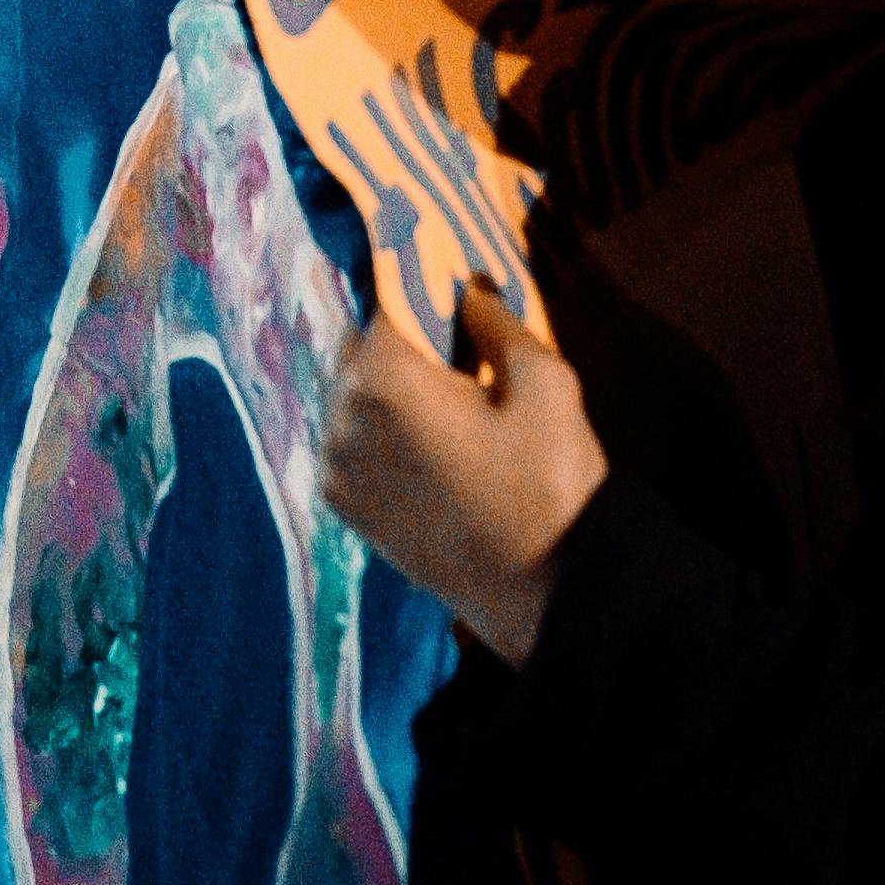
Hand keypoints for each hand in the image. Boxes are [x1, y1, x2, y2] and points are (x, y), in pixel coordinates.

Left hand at [316, 287, 606, 663]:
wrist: (547, 597)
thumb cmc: (549, 484)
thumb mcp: (546, 385)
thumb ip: (497, 323)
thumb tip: (468, 289)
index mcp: (382, 378)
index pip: (388, 300)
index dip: (421, 288)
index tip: (448, 287)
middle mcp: (340, 417)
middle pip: (360, 348)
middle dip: (401, 340)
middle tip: (453, 349)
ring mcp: (335, 467)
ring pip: (351, 397)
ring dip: (386, 388)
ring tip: (445, 401)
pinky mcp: (343, 507)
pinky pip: (350, 443)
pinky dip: (377, 432)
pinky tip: (426, 445)